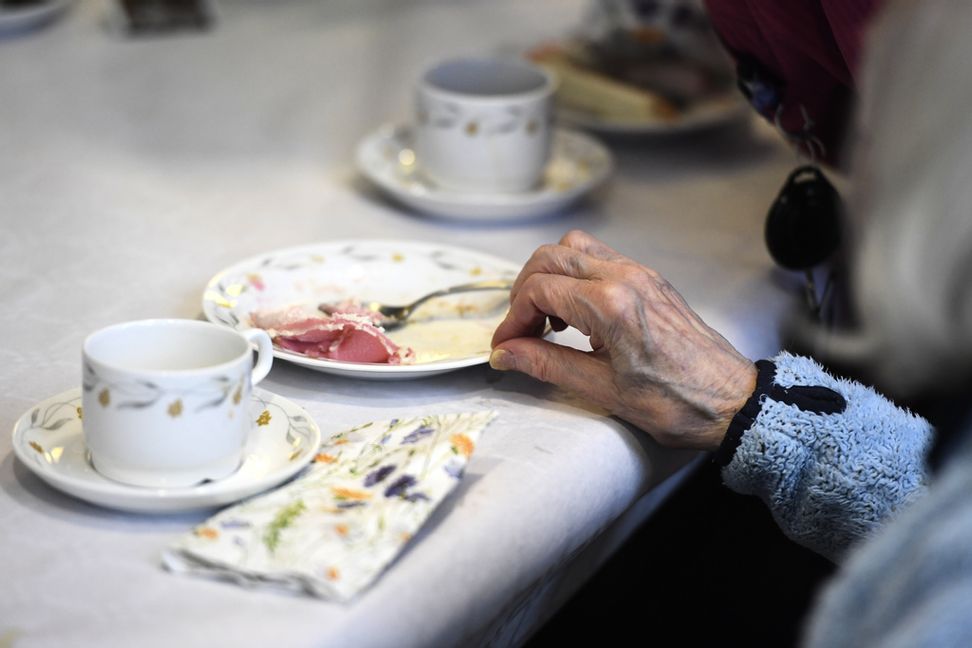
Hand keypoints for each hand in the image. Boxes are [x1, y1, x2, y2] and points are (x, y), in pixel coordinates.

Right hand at [490, 230, 756, 450]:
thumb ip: (546, 364)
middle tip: (521, 330)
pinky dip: (576, 276)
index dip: (512, 318)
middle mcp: (625, 278)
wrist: (732, 401)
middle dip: (524, 291)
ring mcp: (640, 274)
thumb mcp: (603, 390)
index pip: (538, 290)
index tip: (506, 345)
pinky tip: (579, 314)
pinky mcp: (650, 280)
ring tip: (550, 319)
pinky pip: (600, 258)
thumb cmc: (678, 402)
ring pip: (574, 248)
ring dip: (550, 276)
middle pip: (550, 258)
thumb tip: (506, 353)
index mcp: (611, 305)